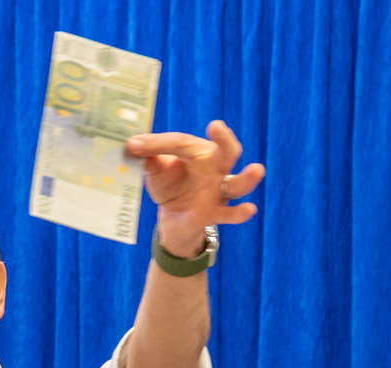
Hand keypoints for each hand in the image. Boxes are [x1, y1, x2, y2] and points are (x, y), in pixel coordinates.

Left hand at [125, 120, 264, 256]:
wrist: (173, 218)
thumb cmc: (169, 184)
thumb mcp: (156, 172)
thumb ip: (149, 160)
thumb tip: (133, 146)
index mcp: (199, 152)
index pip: (181, 143)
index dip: (156, 144)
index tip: (133, 145)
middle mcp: (215, 168)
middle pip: (228, 151)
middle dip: (224, 139)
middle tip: (217, 126)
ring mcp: (218, 191)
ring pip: (238, 183)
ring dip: (247, 178)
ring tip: (257, 170)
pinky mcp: (216, 213)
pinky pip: (231, 214)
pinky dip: (240, 213)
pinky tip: (249, 210)